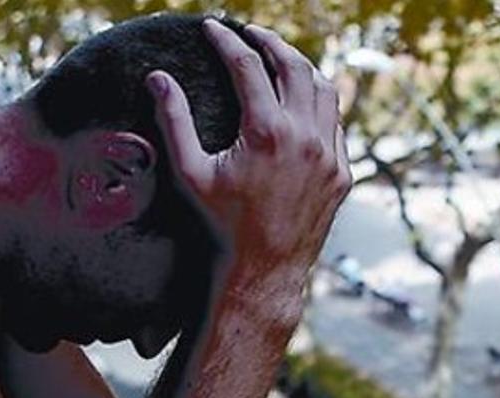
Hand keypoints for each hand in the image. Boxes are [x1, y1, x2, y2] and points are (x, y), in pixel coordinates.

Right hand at [146, 19, 350, 289]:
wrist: (266, 268)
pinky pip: (336, 122)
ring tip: (279, 59)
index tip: (213, 28)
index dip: (227, 40)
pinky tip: (302, 101)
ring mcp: (328, 154)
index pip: (247, 65)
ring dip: (301, 67)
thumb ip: (174, 120)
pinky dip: (319, 102)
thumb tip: (157, 78)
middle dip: (270, 42)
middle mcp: (304, 136)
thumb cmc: (224, 223)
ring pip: (324, 88)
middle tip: (250, 33)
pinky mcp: (341, 172)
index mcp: (266, 131)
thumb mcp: (191, 172)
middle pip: (293, 65)